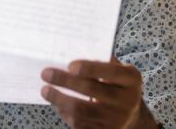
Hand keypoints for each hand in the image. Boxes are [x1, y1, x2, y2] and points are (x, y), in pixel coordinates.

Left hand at [40, 56, 156, 128]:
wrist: (131, 114)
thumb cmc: (116, 83)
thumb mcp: (117, 69)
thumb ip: (100, 61)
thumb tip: (69, 54)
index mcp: (131, 79)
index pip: (110, 71)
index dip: (90, 68)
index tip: (70, 65)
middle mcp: (127, 100)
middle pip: (91, 90)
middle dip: (65, 81)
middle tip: (46, 74)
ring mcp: (117, 119)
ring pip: (82, 110)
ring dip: (60, 99)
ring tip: (45, 90)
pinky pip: (81, 124)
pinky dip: (66, 114)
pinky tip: (56, 104)